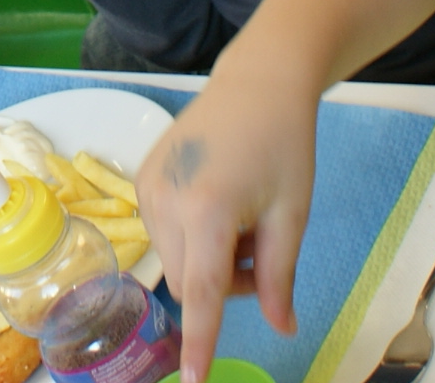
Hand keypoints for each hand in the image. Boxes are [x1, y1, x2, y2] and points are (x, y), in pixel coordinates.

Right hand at [140, 64, 320, 382]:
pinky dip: (193, 238)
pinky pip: (165, 236)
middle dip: (225, 285)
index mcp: (209, 208)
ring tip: (243, 220)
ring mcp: (147, 188)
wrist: (257, 81)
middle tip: (264, 251)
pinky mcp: (141, 180)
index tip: (192, 381)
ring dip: (209, 262)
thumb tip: (281, 326)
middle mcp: (166, 200)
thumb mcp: (293, 214)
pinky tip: (218, 203)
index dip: (199, 341)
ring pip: (176, 263)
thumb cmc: (284, 144)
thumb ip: (280, 277)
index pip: (202, 292)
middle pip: (189, 284)